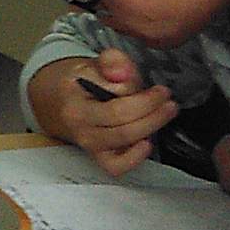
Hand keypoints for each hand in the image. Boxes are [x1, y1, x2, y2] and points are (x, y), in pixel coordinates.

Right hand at [33, 50, 180, 177]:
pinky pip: (117, 167)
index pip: (117, 110)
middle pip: (124, 131)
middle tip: (168, 103)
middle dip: (153, 116)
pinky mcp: (99, 156)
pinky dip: (134, 158)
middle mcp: (81, 130)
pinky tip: (146, 142)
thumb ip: (111, 61)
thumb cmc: (79, 83)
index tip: (162, 92)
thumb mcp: (92, 64)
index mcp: (76, 107)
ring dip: (148, 130)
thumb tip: (122, 73)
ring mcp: (90, 146)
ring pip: (123, 146)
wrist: (60, 100)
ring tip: (162, 115)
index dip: (146, 102)